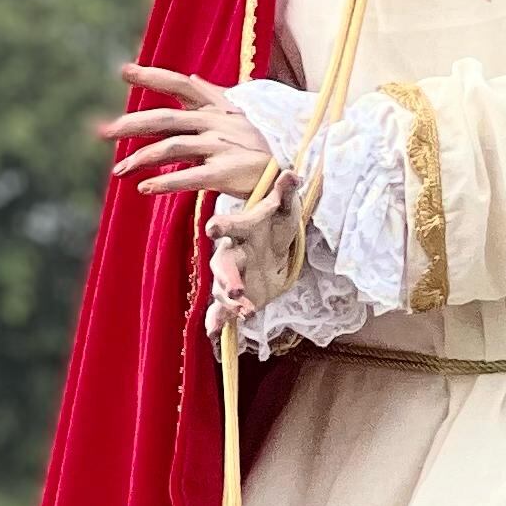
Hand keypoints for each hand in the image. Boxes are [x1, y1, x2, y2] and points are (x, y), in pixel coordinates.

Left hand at [98, 67, 276, 201]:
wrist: (297, 170)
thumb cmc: (265, 144)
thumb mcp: (241, 113)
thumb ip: (212, 95)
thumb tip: (190, 75)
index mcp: (217, 108)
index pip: (181, 86)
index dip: (152, 77)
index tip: (123, 71)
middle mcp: (216, 123)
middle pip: (165, 119)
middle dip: (131, 125)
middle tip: (102, 132)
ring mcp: (222, 146)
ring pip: (172, 148)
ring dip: (141, 159)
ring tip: (119, 171)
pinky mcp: (227, 172)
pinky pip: (190, 177)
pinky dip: (165, 183)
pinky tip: (145, 189)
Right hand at [207, 179, 303, 327]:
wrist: (274, 244)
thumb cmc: (276, 222)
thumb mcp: (284, 208)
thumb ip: (285, 192)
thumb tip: (292, 173)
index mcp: (244, 228)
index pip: (230, 225)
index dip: (222, 226)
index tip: (213, 228)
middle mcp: (232, 251)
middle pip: (223, 264)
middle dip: (227, 277)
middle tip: (236, 290)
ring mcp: (232, 275)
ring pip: (222, 288)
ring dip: (229, 302)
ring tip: (243, 312)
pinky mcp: (234, 295)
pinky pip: (222, 309)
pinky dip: (217, 320)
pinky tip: (213, 332)